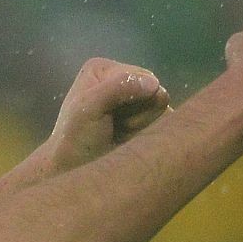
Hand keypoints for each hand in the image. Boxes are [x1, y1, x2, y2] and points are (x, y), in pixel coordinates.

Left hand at [46, 58, 171, 172]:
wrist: (75, 172)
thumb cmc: (76, 140)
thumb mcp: (89, 108)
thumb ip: (117, 89)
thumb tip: (153, 83)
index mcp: (103, 69)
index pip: (141, 76)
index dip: (131, 99)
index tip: (105, 115)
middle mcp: (121, 79)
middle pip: (156, 92)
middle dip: (138, 113)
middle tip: (115, 126)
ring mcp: (135, 100)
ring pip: (162, 108)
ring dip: (143, 124)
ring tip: (119, 133)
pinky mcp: (146, 119)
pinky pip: (167, 123)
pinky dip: (151, 134)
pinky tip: (130, 140)